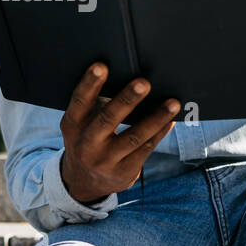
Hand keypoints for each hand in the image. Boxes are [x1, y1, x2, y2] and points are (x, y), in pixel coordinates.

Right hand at [58, 62, 178, 204]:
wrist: (85, 179)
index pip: (80, 102)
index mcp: (73, 125)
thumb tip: (128, 77)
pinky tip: (170, 120)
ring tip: (173, 103)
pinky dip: (159, 132)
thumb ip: (94, 103)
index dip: (89, 84)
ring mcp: (105, 161)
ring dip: (155, 118)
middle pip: (108, 119)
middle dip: (127, 100)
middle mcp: (86, 144)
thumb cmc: (88, 136)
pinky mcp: (124, 172)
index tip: (102, 66)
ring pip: (134, 137)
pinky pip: (146, 149)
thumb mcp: (81, 122)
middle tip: (144, 83)